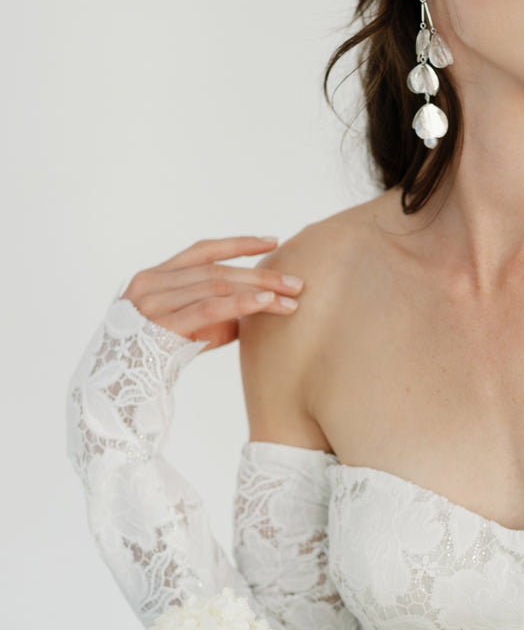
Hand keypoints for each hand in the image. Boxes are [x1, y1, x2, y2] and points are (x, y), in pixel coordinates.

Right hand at [121, 236, 302, 351]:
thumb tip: (264, 304)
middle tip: (297, 282)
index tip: (273, 241)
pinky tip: (265, 305)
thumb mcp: (193, 326)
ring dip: (258, 291)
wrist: (120, 389)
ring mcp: (154, 301)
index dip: (239, 244)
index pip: (203, 250)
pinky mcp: (162, 324)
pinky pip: (209, 308)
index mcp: (157, 275)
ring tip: (289, 298)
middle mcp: (152, 282)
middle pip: (216, 269)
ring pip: (215, 285)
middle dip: (260, 274)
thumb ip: (221, 311)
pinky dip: (241, 304)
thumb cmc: (159, 355)